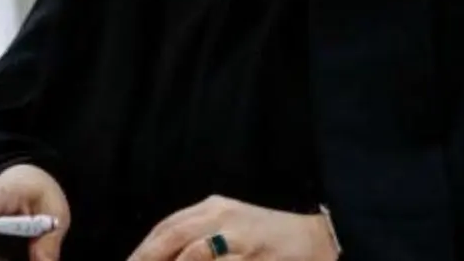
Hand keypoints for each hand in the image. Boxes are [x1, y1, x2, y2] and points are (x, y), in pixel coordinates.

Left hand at [126, 196, 338, 260]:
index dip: (144, 249)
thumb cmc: (270, 238)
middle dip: (147, 258)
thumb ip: (199, 236)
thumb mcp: (232, 226)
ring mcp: (238, 238)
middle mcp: (223, 217)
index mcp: (214, 207)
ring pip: (192, 255)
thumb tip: (163, 256)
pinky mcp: (252, 257)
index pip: (168, 226)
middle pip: (173, 237)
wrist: (319, 240)